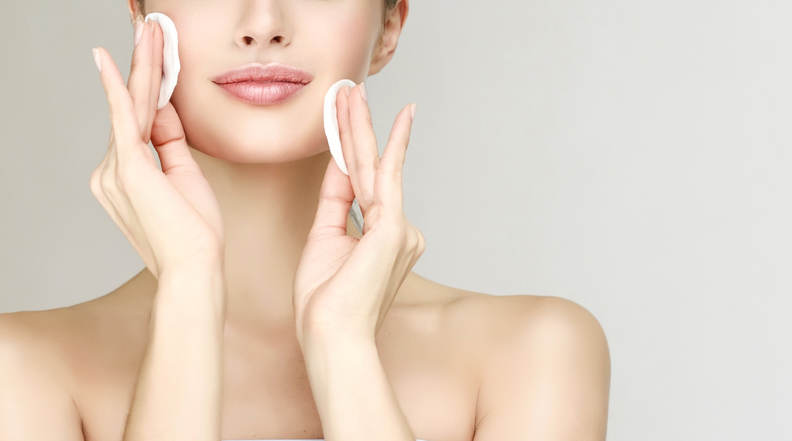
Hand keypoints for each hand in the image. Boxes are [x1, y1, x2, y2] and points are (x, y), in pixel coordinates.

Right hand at [90, 19, 224, 278]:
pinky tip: (113, 63)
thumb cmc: (194, 231)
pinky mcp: (128, 168)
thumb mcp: (184, 176)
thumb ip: (169, 141)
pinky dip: (121, 89)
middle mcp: (111, 170)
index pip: (138, 120)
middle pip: (132, 107)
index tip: (154, 58)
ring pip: (134, 107)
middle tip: (148, 28)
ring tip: (150, 31)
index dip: (148, 86)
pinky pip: (125, 119)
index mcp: (125, 175)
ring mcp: (116, 169)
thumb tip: (163, 109)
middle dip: (143, 65)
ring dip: (143, 66)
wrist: (195, 265)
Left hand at [292, 83, 424, 343]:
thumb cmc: (325, 300)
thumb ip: (337, 200)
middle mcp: (400, 229)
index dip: (353, 149)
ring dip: (360, 127)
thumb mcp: (325, 238)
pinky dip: (379, 146)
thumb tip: (340, 164)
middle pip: (373, 168)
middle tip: (352, 91)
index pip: (365, 182)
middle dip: (360, 127)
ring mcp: (401, 228)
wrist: (331, 333)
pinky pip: (382, 178)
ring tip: (351, 92)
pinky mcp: (395, 228)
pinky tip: (383, 119)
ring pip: (374, 166)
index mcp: (385, 235)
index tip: (349, 120)